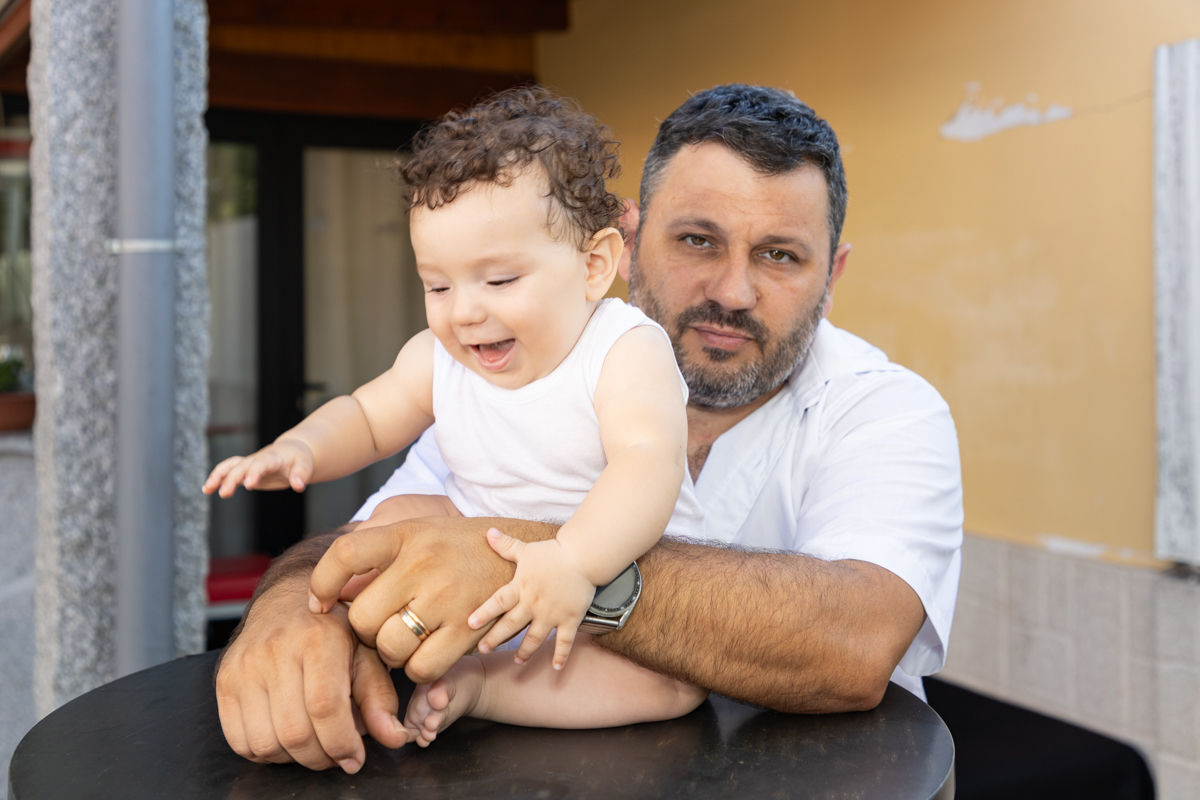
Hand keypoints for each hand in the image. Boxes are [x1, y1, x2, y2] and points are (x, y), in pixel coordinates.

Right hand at [203, 439, 313, 497]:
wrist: (292, 451)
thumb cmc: (299, 459)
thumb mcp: (304, 466)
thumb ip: (301, 475)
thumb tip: (299, 486)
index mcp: (272, 458)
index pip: (261, 463)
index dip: (255, 472)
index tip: (249, 485)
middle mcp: (257, 459)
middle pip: (242, 466)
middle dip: (232, 478)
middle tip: (225, 493)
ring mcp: (249, 464)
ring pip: (230, 466)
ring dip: (218, 476)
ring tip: (208, 489)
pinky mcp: (245, 471)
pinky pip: (228, 472)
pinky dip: (217, 478)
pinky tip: (207, 489)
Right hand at [214, 576, 406, 771]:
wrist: (287, 599)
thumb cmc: (333, 629)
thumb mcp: (366, 654)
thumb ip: (380, 698)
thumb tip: (395, 738)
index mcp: (318, 639)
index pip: (325, 707)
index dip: (342, 743)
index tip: (355, 758)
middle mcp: (276, 651)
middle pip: (295, 732)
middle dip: (321, 757)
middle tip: (336, 754)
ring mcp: (244, 666)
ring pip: (265, 742)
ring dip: (294, 758)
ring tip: (313, 744)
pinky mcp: (224, 680)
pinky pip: (239, 740)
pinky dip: (265, 753)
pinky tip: (285, 739)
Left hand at [308, 516, 557, 682]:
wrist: (526, 557)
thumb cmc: (461, 549)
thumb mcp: (419, 532)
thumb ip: (376, 555)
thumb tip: (331, 593)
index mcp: (406, 535)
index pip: (346, 554)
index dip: (322, 583)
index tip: (319, 603)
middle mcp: (424, 563)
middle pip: (362, 617)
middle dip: (366, 631)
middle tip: (382, 625)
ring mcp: (447, 597)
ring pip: (390, 648)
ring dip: (391, 653)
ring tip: (407, 639)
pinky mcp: (468, 629)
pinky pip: (422, 668)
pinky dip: (418, 669)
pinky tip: (428, 652)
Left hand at [469, 529, 595, 668]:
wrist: (584, 556)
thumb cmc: (553, 553)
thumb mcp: (527, 549)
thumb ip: (507, 546)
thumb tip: (489, 533)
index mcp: (521, 587)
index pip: (498, 601)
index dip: (484, 613)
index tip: (470, 624)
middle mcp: (534, 603)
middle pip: (511, 625)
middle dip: (495, 639)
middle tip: (482, 650)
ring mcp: (552, 614)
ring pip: (535, 637)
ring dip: (525, 651)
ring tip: (517, 661)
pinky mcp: (570, 619)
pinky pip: (565, 641)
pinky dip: (561, 655)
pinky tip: (556, 667)